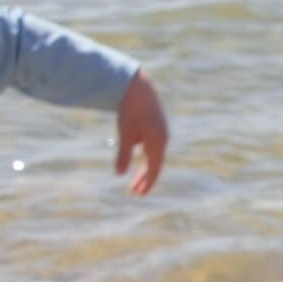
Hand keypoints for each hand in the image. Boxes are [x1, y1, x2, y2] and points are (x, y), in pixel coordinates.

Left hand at [115, 71, 167, 195]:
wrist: (137, 86)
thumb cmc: (130, 110)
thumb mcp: (125, 133)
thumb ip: (124, 154)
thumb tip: (119, 174)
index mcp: (158, 142)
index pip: (154, 169)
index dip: (147, 183)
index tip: (139, 194)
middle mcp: (163, 138)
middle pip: (155, 165)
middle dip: (145, 179)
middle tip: (135, 192)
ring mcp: (161, 132)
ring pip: (154, 156)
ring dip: (145, 169)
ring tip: (134, 180)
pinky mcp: (157, 126)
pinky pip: (153, 147)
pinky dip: (145, 156)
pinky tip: (136, 155)